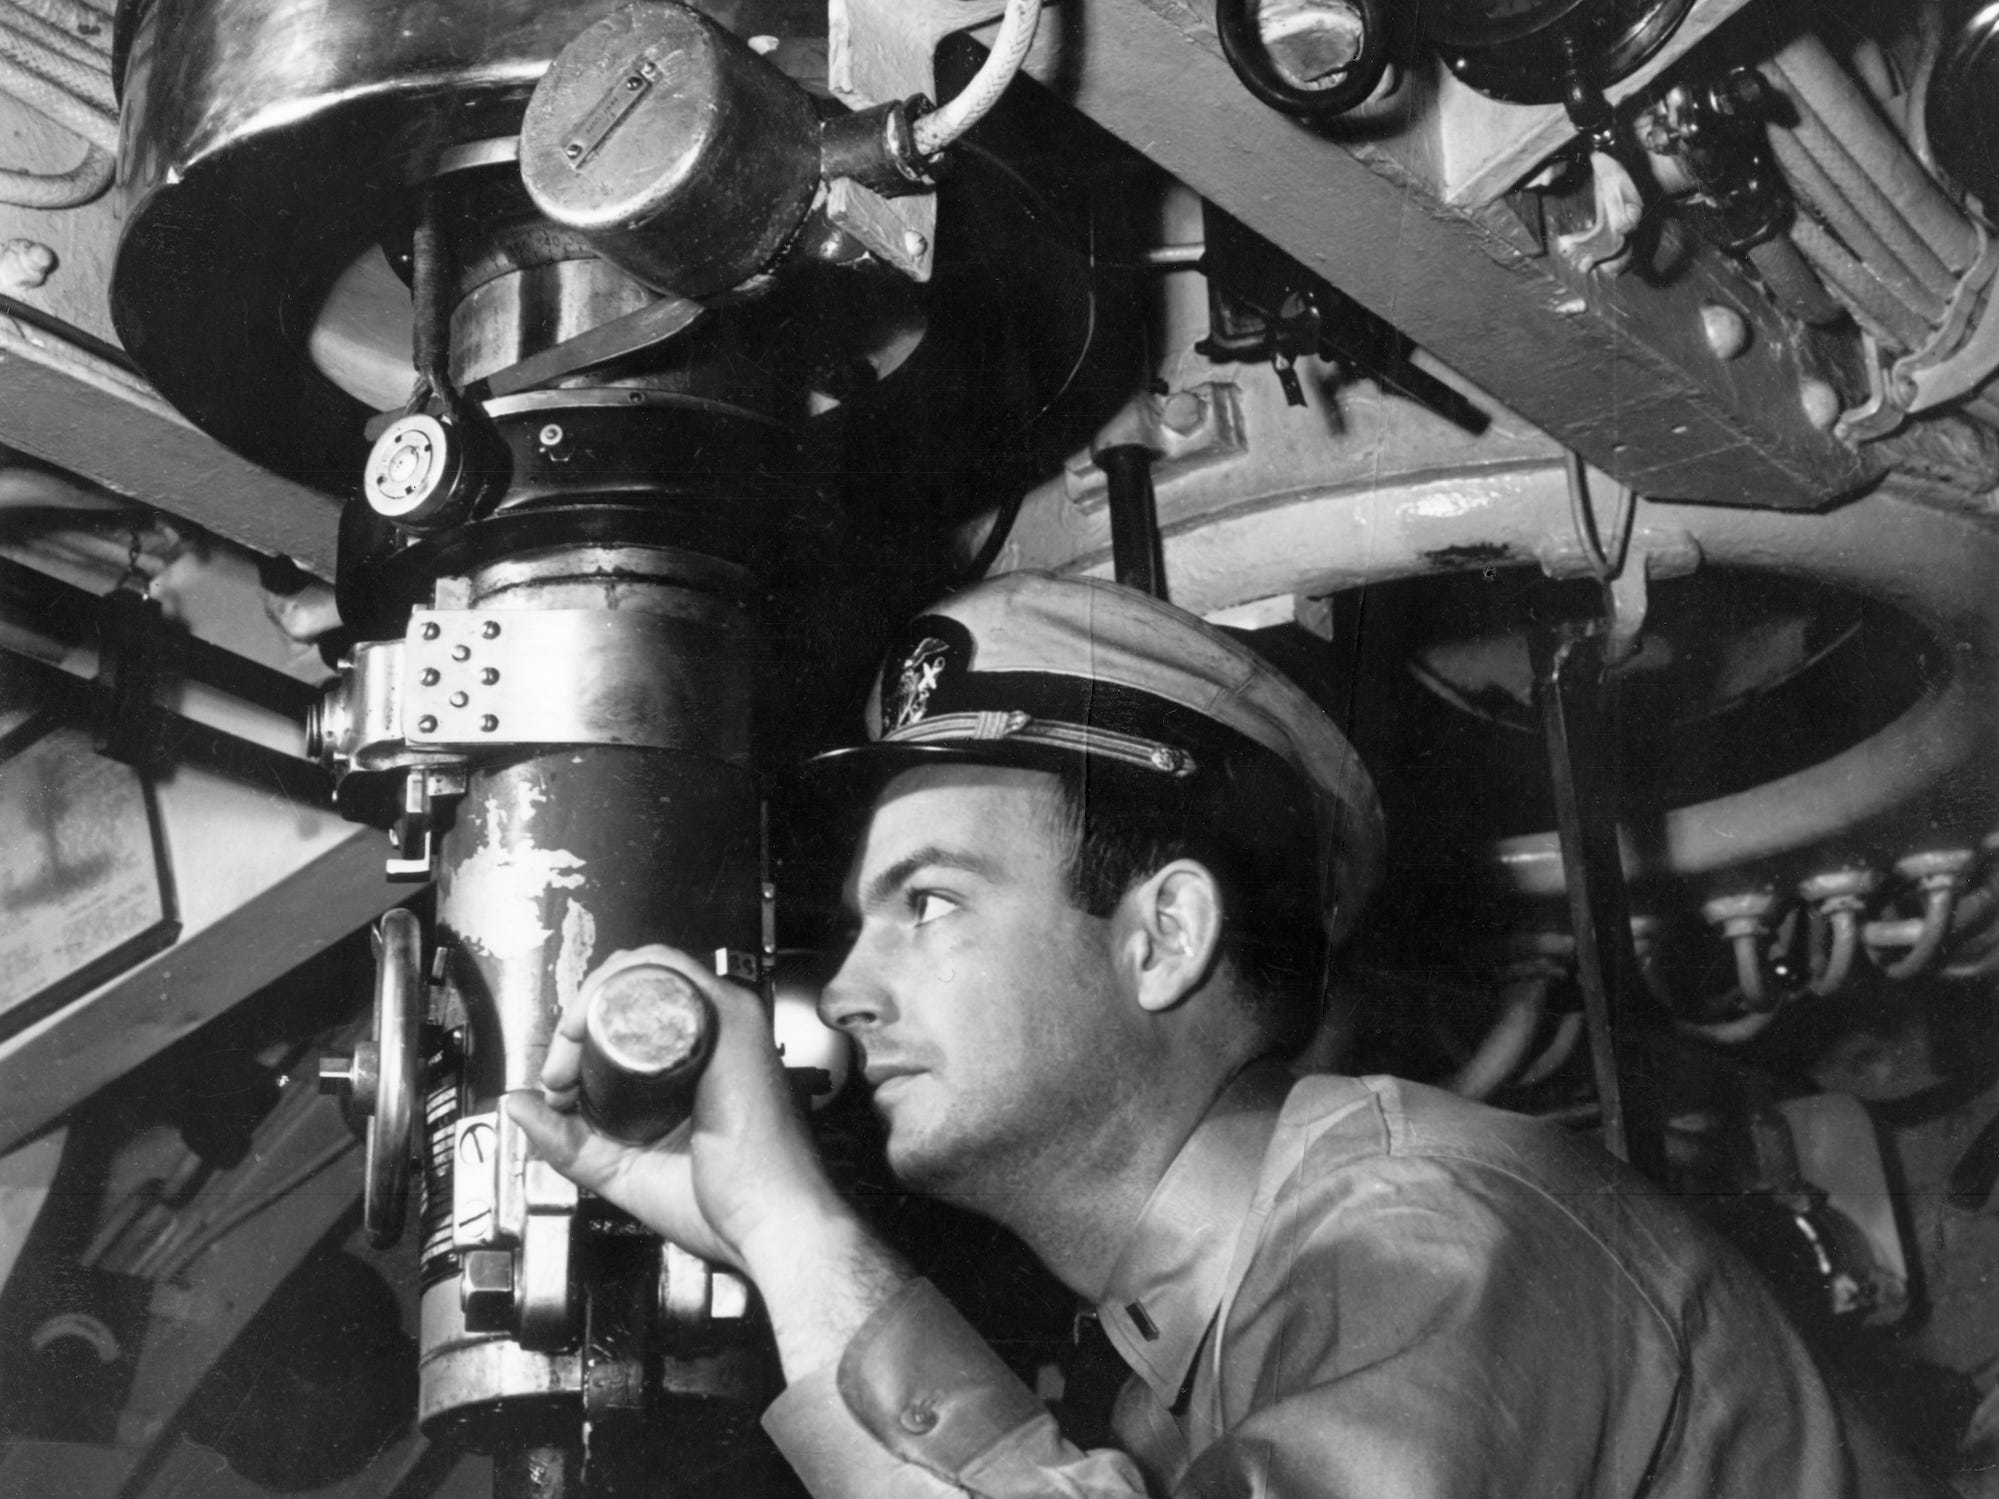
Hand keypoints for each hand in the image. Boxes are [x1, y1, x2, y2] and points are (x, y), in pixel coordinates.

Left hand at [505, 945, 850, 1274]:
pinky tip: (588, 1027)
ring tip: (569, 1054)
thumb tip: (516, 1104)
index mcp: (695, 1063)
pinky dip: (615, 984)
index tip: (557, 1085)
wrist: (772, 1225)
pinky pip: (666, 969)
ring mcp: (724, 1020)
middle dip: (576, 1018)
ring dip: (589, 1000)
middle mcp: (713, 1032)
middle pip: (631, 987)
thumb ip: (568, 1144)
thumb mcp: (622, 1170)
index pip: (629, 1015)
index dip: (580, 1035)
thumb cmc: (723, 1205)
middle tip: (558, 1073)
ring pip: (643, 969)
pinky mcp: (729, 1018)